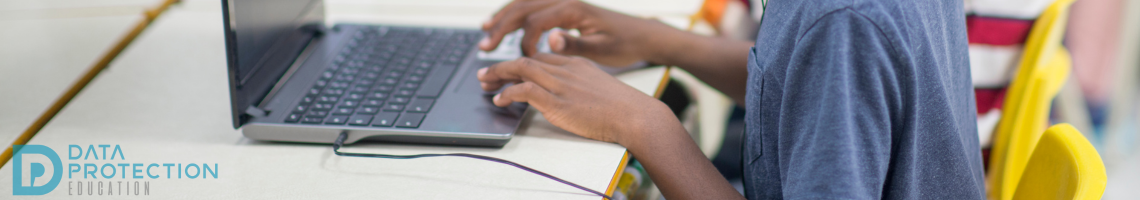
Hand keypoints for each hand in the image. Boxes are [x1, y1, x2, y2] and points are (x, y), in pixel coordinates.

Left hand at [477, 53, 676, 144]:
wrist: (636, 115)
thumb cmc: (623, 107)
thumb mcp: (598, 86)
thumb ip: (578, 84)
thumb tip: (564, 95)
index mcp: (576, 63)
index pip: (541, 56)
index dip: (520, 62)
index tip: (508, 70)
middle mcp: (566, 68)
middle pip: (526, 58)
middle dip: (501, 65)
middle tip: (485, 74)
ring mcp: (561, 83)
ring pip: (521, 68)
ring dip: (498, 75)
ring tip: (485, 83)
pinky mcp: (558, 101)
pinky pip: (525, 90)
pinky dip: (508, 93)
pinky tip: (500, 99)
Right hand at [480, 0, 676, 66]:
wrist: (641, 34)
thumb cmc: (624, 43)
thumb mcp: (601, 49)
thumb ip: (574, 44)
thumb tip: (549, 38)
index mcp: (572, 9)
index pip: (535, 22)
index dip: (523, 42)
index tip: (520, 62)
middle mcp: (565, 0)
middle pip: (523, 7)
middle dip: (501, 26)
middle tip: (484, 46)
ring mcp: (564, 1)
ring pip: (524, 3)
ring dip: (503, 17)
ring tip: (485, 31)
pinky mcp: (565, 7)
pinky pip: (532, 6)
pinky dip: (516, 14)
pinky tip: (506, 23)